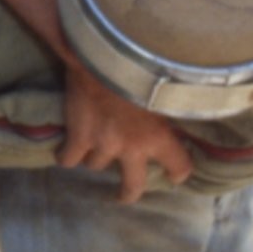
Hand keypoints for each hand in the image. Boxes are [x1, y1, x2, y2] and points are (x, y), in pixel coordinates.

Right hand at [56, 57, 196, 203]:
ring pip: (96, 164)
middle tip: (125, 195)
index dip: (178, 172)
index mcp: (159, 136)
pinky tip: (66, 149)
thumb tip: (185, 117)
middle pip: (132, 186)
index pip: (179, 167)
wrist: (104, 55)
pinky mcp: (77, 137)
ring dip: (96, 155)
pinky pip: (67, 160)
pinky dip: (66, 155)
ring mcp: (102, 144)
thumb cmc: (142, 68)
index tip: (175, 174)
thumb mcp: (167, 92)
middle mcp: (131, 146)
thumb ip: (170, 113)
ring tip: (96, 143)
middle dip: (128, 193)